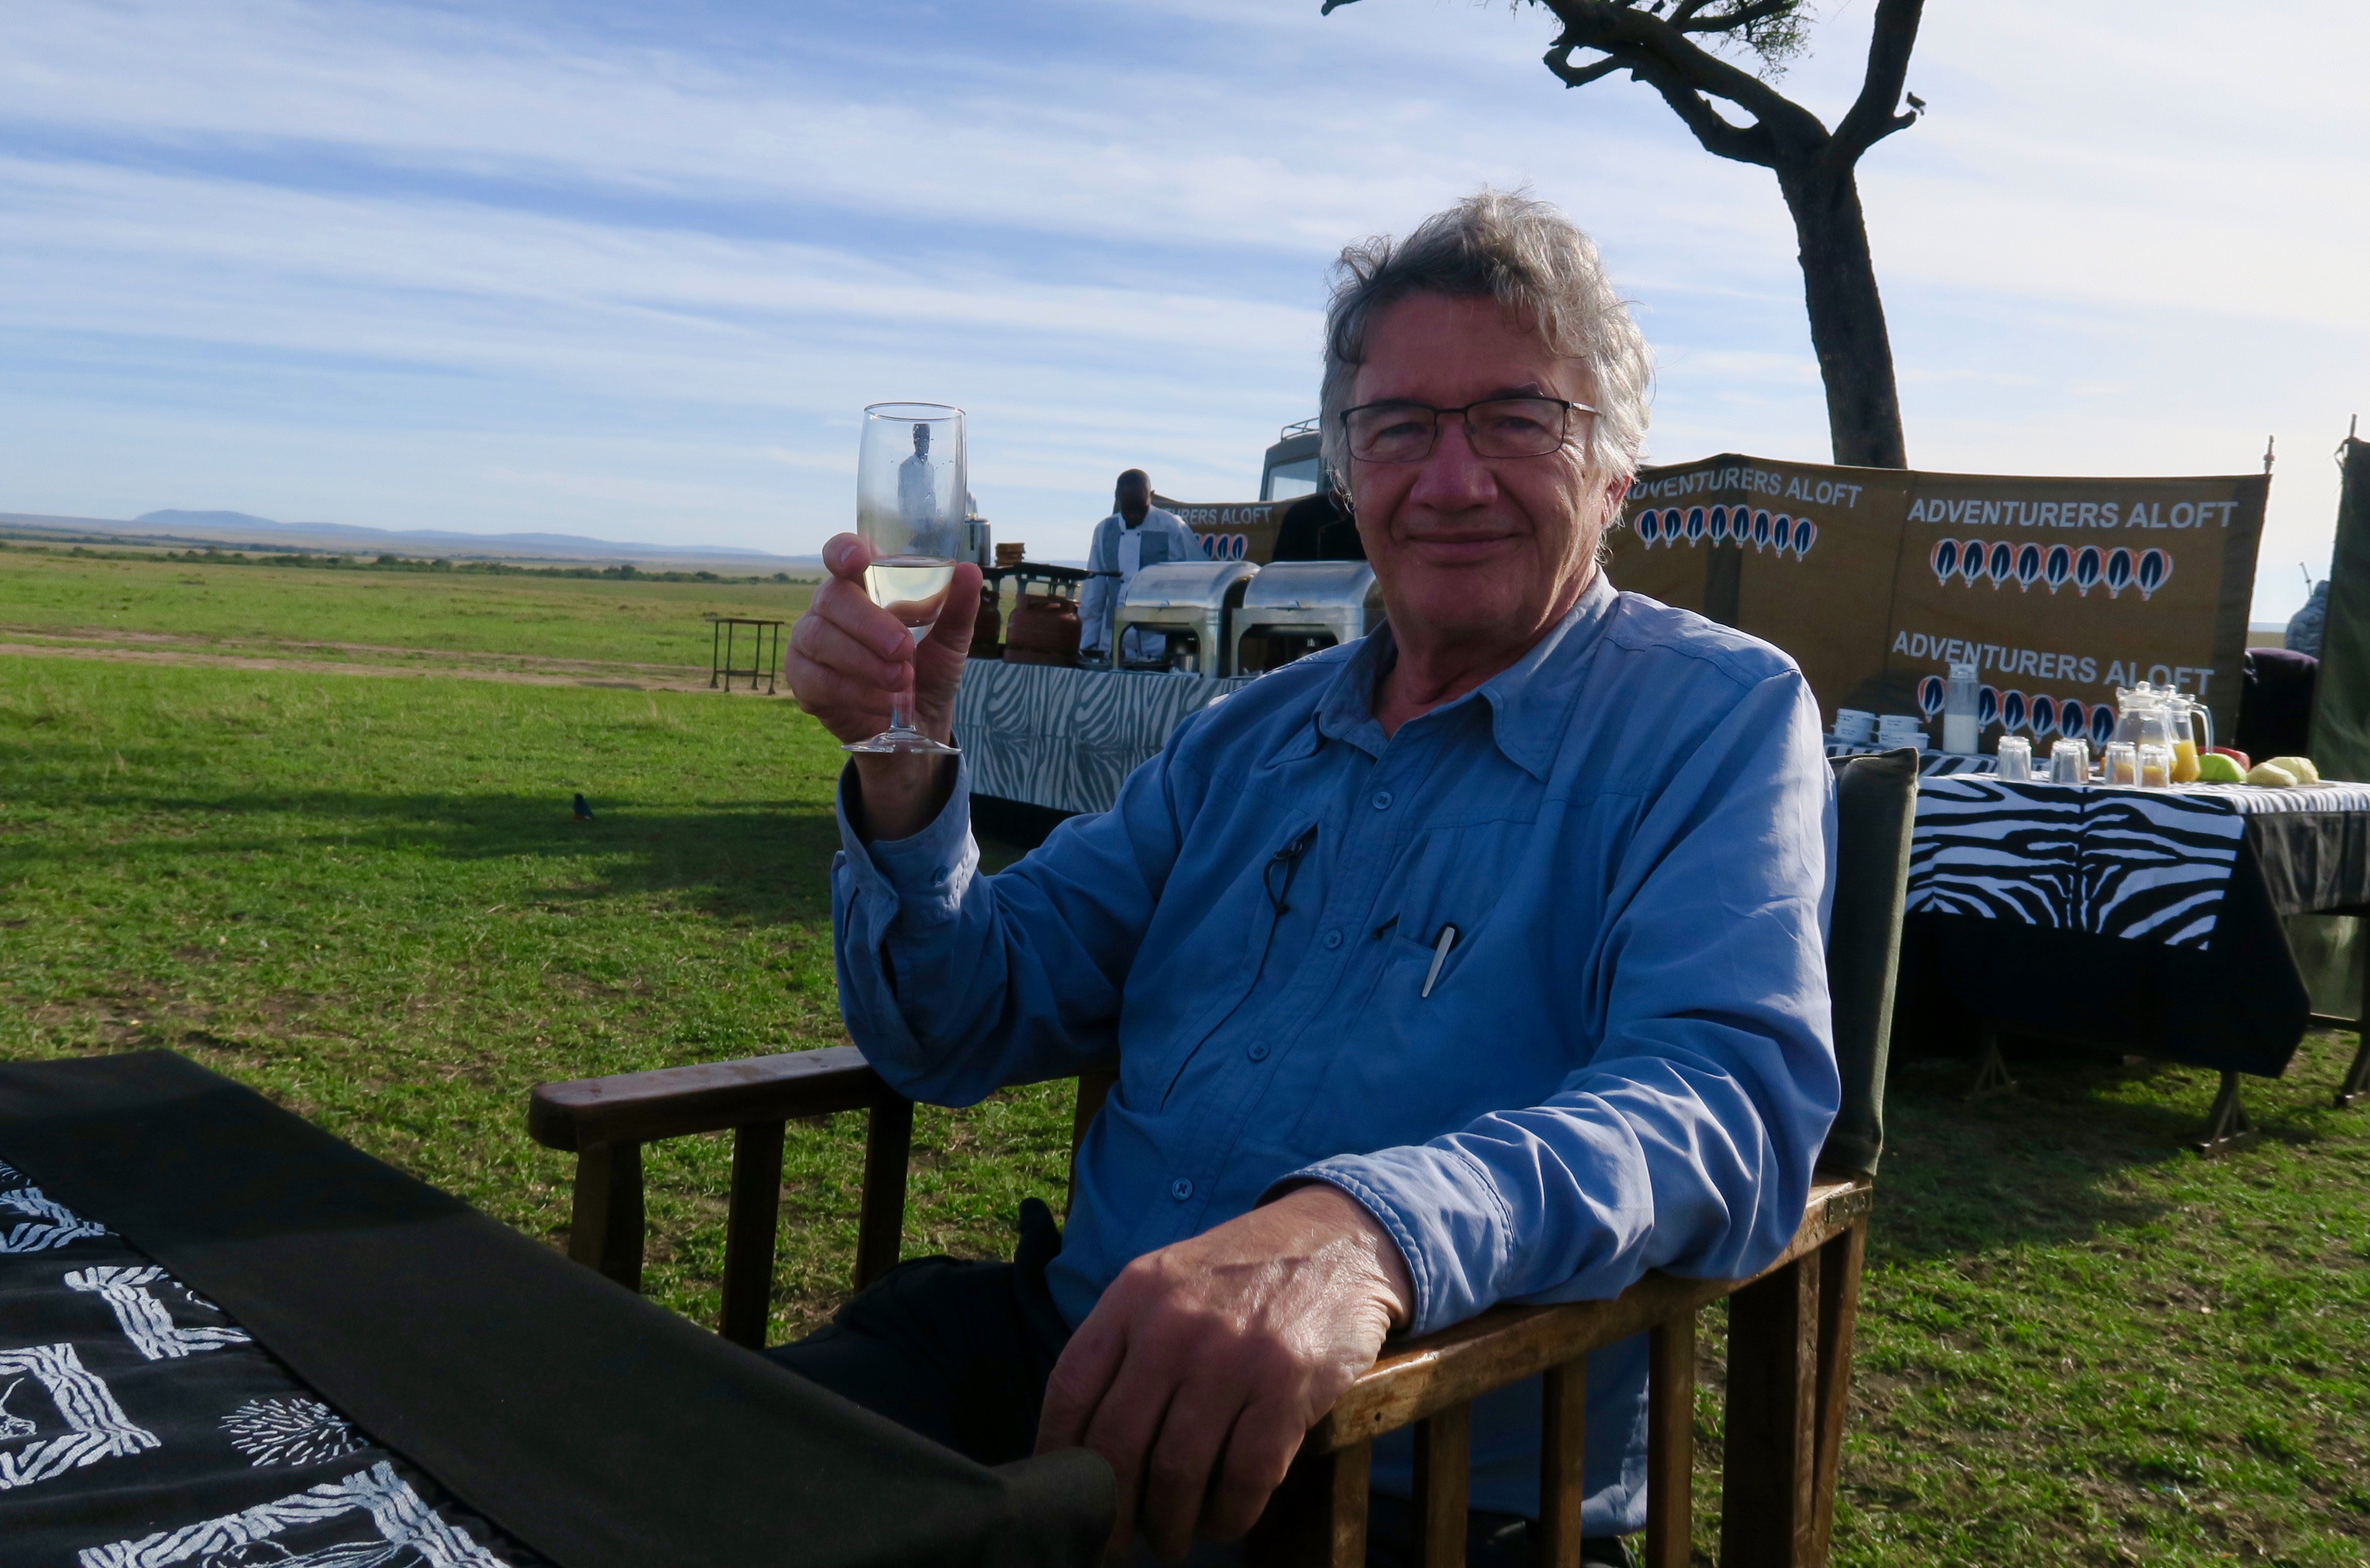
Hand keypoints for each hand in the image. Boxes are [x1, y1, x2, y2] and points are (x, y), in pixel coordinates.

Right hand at [785, 534, 981, 837]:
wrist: (917, 724)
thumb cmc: (928, 669)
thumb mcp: (951, 641)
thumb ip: (957, 607)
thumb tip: (968, 571)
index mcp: (865, 584)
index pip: (843, 552)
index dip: (845, 551)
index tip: (858, 561)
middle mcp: (831, 606)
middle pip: (832, 598)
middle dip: (870, 624)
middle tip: (904, 650)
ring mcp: (810, 640)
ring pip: (820, 638)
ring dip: (863, 662)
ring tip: (901, 681)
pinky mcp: (803, 678)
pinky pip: (816, 679)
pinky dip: (853, 692)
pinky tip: (881, 703)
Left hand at [1035, 1184, 1413, 1559]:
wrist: (1338, 1238)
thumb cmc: (1242, 1272)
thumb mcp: (1168, 1280)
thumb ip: (1124, 1341)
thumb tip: (1080, 1436)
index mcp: (1134, 1295)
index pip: (1070, 1389)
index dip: (1056, 1455)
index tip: (1061, 1495)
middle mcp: (1174, 1325)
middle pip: (1118, 1444)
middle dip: (1110, 1511)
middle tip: (1113, 1543)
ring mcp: (1232, 1356)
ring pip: (1178, 1471)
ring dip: (1169, 1524)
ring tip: (1170, 1539)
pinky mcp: (1288, 1385)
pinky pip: (1246, 1476)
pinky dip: (1229, 1515)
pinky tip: (1222, 1521)